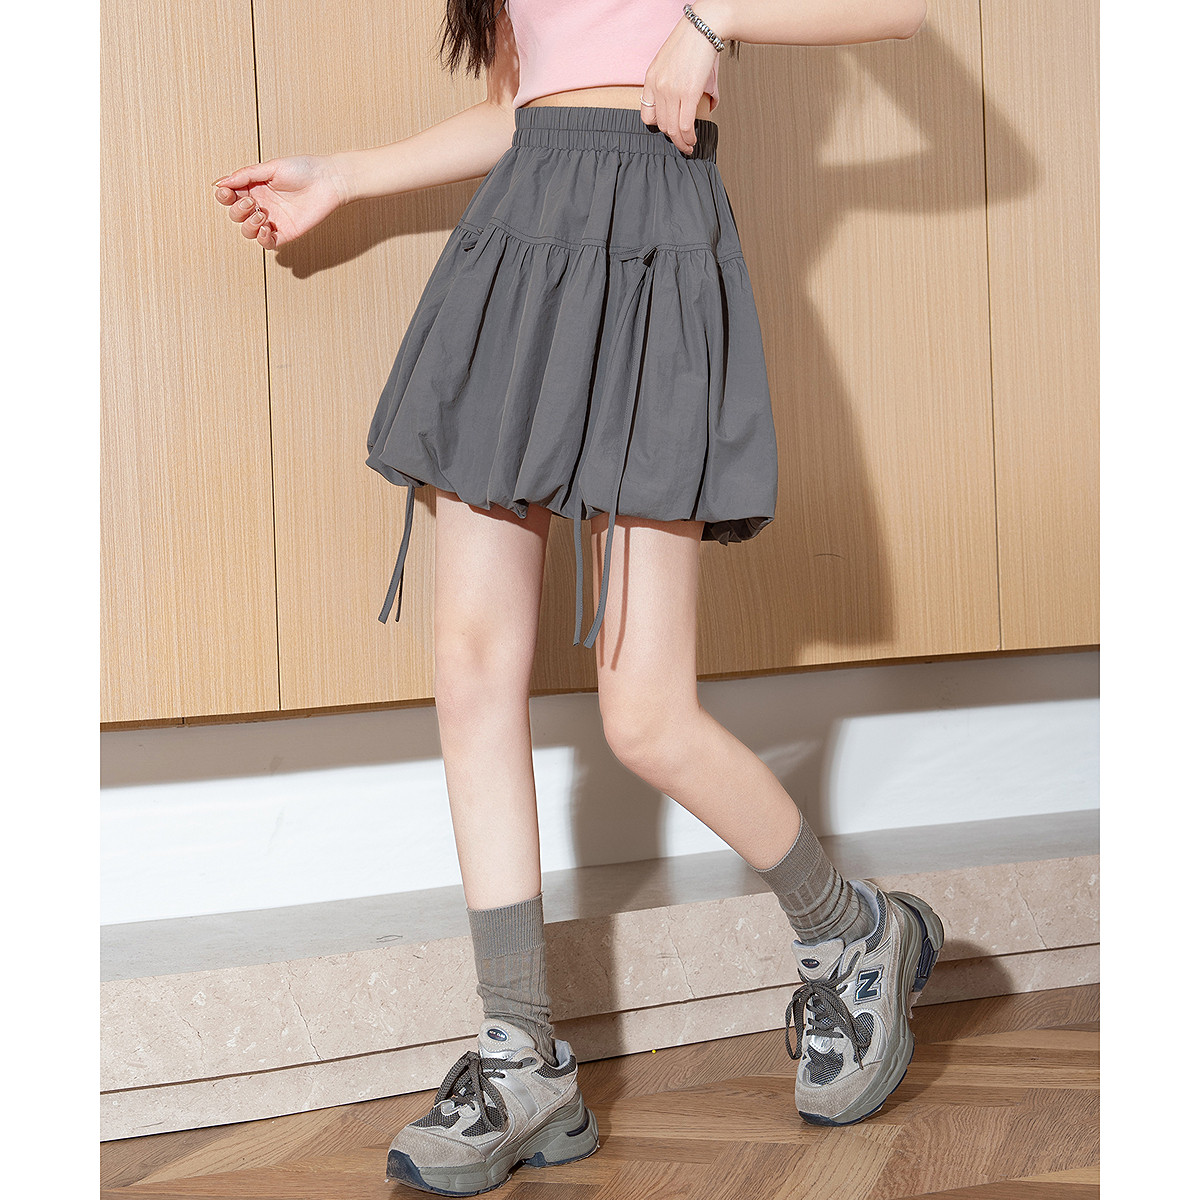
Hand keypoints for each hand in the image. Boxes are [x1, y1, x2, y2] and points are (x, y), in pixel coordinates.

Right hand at [211, 154, 347, 249]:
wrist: (328, 181)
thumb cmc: (303, 169)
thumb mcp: (270, 167)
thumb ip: (246, 176)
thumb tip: (221, 183)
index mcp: (255, 187)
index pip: (230, 196)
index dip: (224, 196)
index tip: (227, 193)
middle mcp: (262, 204)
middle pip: (236, 215)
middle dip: (238, 210)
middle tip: (252, 202)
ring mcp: (273, 220)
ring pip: (248, 231)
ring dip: (249, 225)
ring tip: (262, 215)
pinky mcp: (285, 233)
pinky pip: (266, 244)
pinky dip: (261, 239)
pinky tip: (266, 229)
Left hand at [640, 15, 720, 155]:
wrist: (704, 27)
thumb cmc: (691, 43)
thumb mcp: (670, 64)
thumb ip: (671, 85)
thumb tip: (683, 104)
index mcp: (651, 79)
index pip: (647, 115)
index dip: (658, 127)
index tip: (669, 130)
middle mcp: (658, 86)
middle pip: (661, 125)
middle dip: (673, 139)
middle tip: (682, 144)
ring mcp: (672, 90)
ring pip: (673, 129)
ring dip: (682, 142)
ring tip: (689, 145)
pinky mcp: (688, 92)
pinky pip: (685, 124)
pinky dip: (688, 137)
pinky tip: (693, 140)